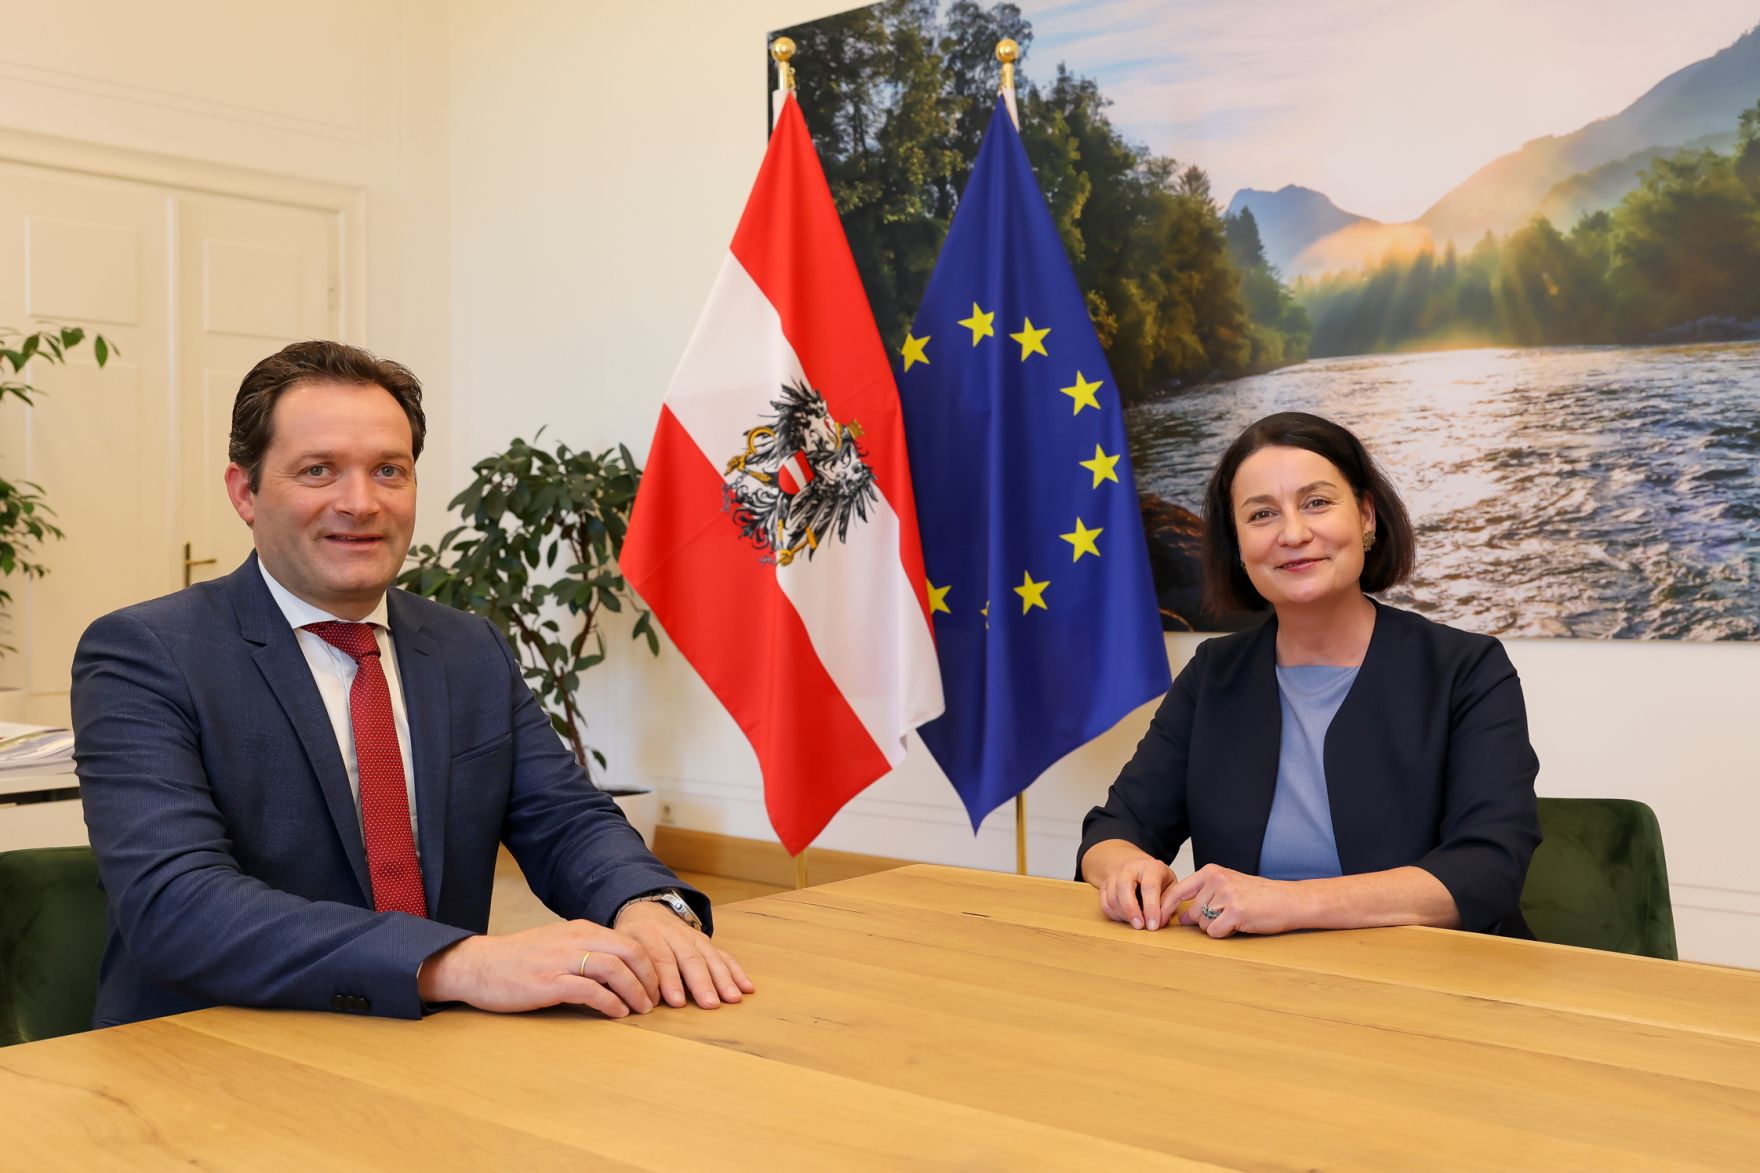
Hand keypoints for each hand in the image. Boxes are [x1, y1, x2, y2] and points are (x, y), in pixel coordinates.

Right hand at [417, 920, 659, 1016]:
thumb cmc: (519, 959)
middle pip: (630, 951)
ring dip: (635, 991)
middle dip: (650, 977)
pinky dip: (610, 1003)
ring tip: (641, 1009)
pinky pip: (591, 990)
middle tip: (655, 999)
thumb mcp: (558, 944)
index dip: (650, 964)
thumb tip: (620, 969)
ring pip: (615, 969)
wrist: (479, 965)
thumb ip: (586, 950)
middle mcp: (576, 939)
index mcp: (581, 929)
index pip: (629, 941)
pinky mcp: (549, 982)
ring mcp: (562, 960)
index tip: (657, 985)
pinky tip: (617, 1013)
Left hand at [614, 899, 754, 1009]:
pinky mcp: (706, 941)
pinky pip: (724, 955)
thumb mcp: (621, 947)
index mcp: (648, 935)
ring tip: (733, 998)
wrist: (645, 911)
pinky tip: (747, 987)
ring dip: (724, 979)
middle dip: (701, 983)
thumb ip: (628, 969)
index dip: (669, 980)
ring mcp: (693, 936)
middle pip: (690, 958)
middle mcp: (674, 934)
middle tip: (710, 1004)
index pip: (661, 958)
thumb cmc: (630, 938)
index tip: (678, 1002)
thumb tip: (633, 1000)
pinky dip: (736, 971)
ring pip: (711, 956)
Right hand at [1084, 839, 1179, 930]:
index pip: (1149, 886)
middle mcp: (1130, 868)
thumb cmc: (1159, 881)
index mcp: (1151, 867)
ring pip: (1112, 897)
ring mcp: (1115, 876)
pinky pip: (1105, 904)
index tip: (1153, 925)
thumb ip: (1168, 904)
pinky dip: (1114, 915)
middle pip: (1124, 887)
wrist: (1141, 869)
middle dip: (1131, 910)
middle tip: (1140, 926)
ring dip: (1124, 915)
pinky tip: (1126, 919)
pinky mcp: (1105, 885)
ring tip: (1136, 923)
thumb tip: (1159, 921)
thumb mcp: (1172, 888)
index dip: (1151, 908)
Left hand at [1168, 864, 1305, 937]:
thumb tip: (1180, 917)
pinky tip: (1240, 924)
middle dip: (1205, 920)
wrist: (1290, 900)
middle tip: (1228, 914)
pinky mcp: (1236, 912)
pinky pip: (1216, 932)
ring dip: (1217, 927)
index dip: (1165, 907)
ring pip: (1203, 924)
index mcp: (1211, 871)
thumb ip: (1203, 897)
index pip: (1177, 890)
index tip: (1157, 919)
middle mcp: (1216, 880)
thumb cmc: (1259, 895)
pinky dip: (1225, 934)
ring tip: (1237, 917)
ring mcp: (1226, 895)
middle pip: (1192, 913)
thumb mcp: (1228, 886)